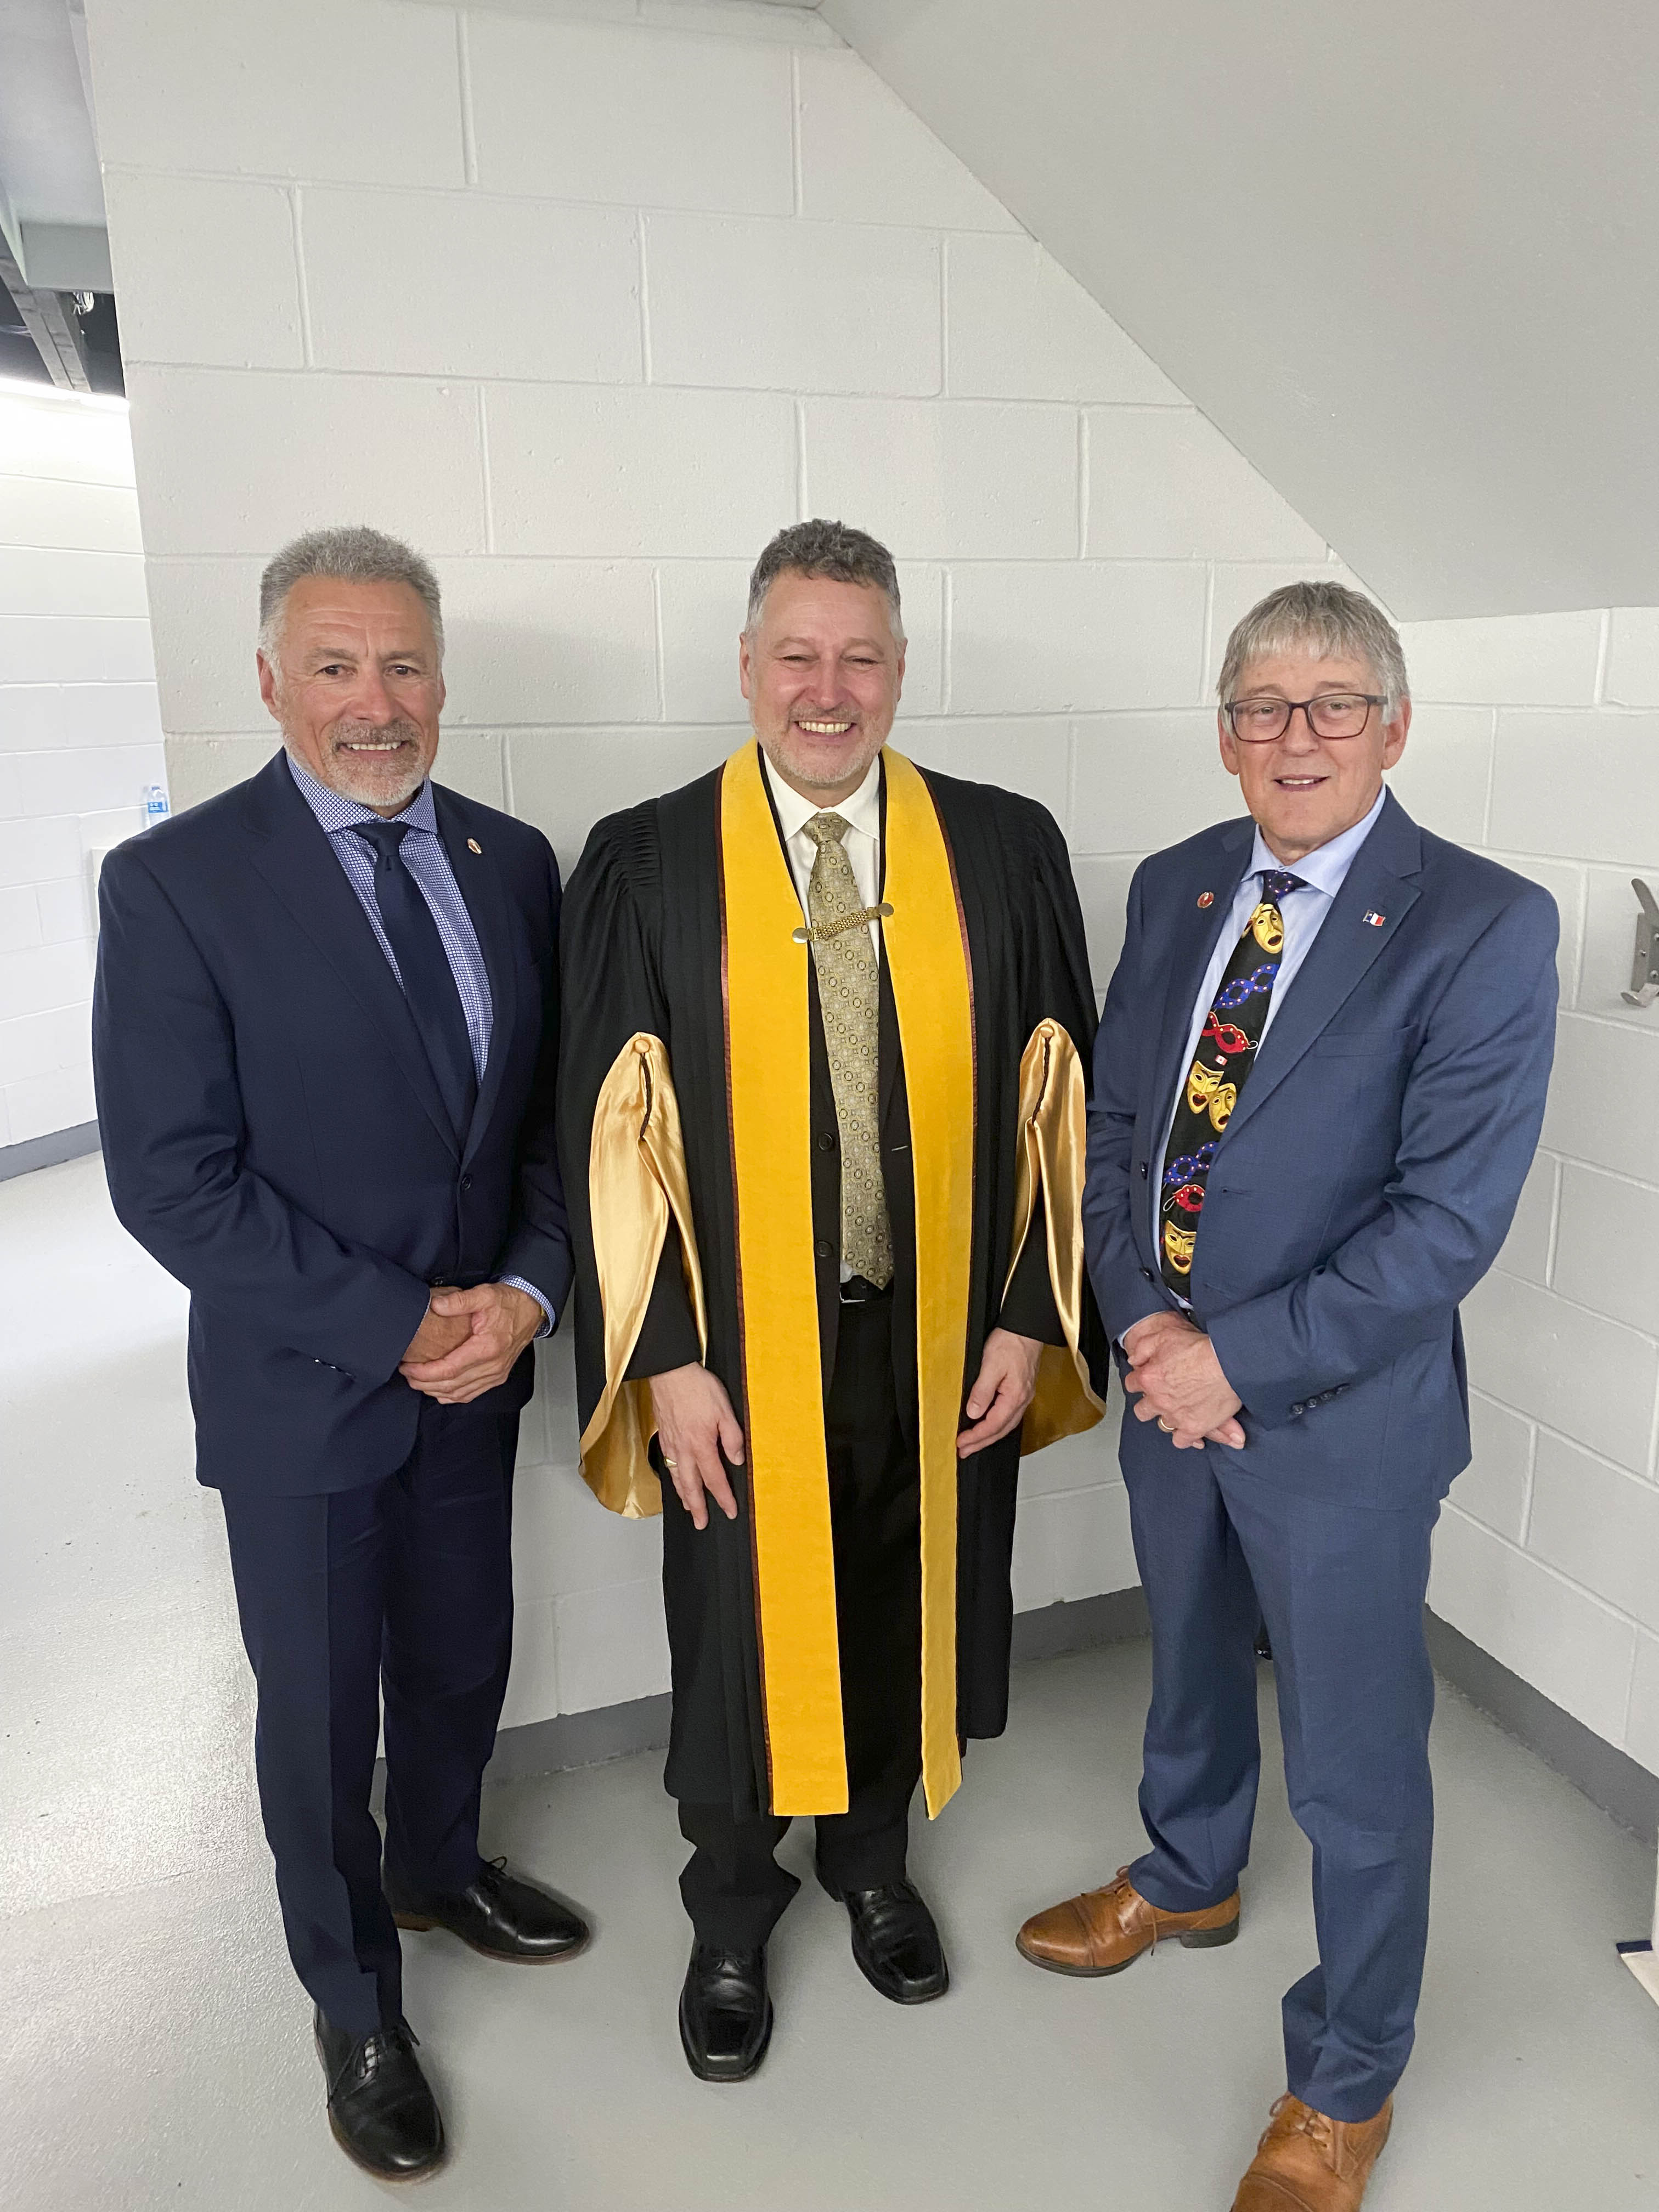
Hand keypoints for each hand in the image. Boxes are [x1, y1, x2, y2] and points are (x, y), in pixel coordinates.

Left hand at [400, 1283, 543, 1404]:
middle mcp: (493, 1366)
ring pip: (460, 1394)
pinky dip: (453, 1396)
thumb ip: (458, 1300)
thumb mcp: (484, 1294)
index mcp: (487, 1348)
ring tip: (417, 1381)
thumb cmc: (509, 1302)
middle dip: (424, 1383)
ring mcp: (496, 1374)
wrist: (531, 1308)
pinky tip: (439, 1390)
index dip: (424, 1372)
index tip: (408, 1367)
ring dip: (435, 1391)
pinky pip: (471, 1394)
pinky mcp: (497, 1376)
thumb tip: (436, 1306)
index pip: (449, 1369)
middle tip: (406, 1374)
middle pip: (451, 1385)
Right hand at [649, 1364, 743, 1529]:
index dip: (724, 1498)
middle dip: (698, 1508)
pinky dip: (672, 1479)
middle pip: (691, 1486)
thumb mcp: (725, 1410)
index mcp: (701, 1445)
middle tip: (702, 1524)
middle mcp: (683, 1450)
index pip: (715, 1479)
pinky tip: (676, 1480)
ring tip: (689, 1509)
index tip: (730, 1511)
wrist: (669, 1372)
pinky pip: (668, 1465)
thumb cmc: (697, 1387)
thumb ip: (733, 1438)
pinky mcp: (663, 1436)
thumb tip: (737, 1460)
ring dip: (684, 1496)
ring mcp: (671, 1444)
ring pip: (677, 1478)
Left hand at [957, 1328, 1043, 1456]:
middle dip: (981, 1443)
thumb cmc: (1012, 1342)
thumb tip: (974, 1413)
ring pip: (1006, 1425)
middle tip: (964, 1451)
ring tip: (973, 1443)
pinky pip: (1008, 1415)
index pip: (993, 1425)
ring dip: (989, 1436)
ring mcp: (1023, 1396)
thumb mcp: (991, 1364)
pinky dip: (997, 1425)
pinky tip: (989, 1425)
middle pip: (1001, 1430)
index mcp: (1015, 1396)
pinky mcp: (1021, 1390)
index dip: (976, 1437)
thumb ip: (982, 1391)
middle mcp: (1022, 1400)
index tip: (961, 1443)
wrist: (1027, 1329)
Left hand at [1123, 1313, 1244, 1449]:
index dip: (1139, 1381)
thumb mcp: (1165, 1336)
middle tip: (1162, 1398)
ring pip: (1162, 1425)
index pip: (1131, 1384)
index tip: (1147, 1380)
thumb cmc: (1200, 1348)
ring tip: (1179, 1411)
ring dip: (1168, 1418)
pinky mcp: (1193, 1428)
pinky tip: (1189, 1428)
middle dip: (1149, 1405)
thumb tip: (1134, 1359)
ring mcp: (1175, 1416)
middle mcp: (1158, 1400)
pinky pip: (1180, 1441)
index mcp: (1149, 1378)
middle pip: (1142, 1410)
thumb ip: (1144, 1347)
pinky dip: (1183, 1436)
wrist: (1229, 1363)